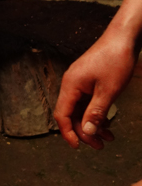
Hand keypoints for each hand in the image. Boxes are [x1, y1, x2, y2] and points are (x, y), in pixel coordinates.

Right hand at [53, 32, 136, 149]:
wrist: (123, 37)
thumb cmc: (115, 59)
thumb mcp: (108, 91)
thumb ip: (95, 113)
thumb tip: (86, 132)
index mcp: (70, 85)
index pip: (61, 115)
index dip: (68, 133)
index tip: (78, 147)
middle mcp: (71, 84)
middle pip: (71, 115)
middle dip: (84, 132)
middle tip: (100, 145)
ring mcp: (80, 82)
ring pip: (80, 110)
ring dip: (92, 125)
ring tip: (108, 137)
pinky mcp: (88, 80)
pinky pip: (87, 102)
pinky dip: (96, 114)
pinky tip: (108, 122)